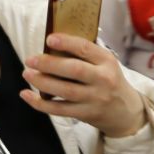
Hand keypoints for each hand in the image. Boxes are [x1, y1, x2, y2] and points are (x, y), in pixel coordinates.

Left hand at [23, 34, 146, 136]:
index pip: (86, 49)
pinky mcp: (86, 114)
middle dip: (49, 64)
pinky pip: (60, 110)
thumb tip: (54, 43)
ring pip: (65, 91)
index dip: (66, 43)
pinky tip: (27, 95)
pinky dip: (41, 104)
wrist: (126, 112)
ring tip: (27, 74)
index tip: (49, 39)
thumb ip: (86, 54)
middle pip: (74, 70)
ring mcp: (95, 99)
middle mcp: (103, 79)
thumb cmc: (110, 82)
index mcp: (107, 61)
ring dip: (42, 82)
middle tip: (30, 59)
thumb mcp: (106, 64)